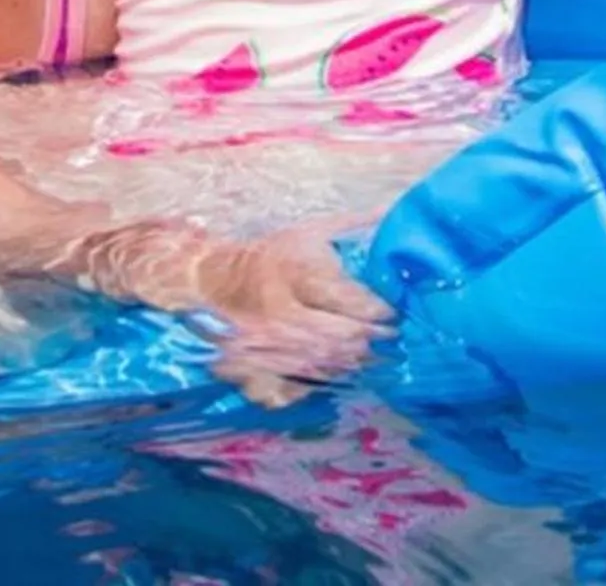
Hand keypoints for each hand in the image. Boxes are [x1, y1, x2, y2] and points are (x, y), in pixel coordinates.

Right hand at [192, 226, 393, 405]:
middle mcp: (281, 310)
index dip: (377, 310)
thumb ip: (352, 225)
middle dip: (368, 341)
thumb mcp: (311, 231)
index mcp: (297, 272)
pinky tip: (320, 374)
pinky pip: (286, 391)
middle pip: (339, 338)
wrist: (215, 277)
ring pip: (320, 367)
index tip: (390, 313)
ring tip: (361, 354)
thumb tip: (391, 213)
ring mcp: (264, 344)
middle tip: (383, 339)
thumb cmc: (273, 255)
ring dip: (347, 364)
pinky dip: (307, 389)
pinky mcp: (249, 369)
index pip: (349, 300)